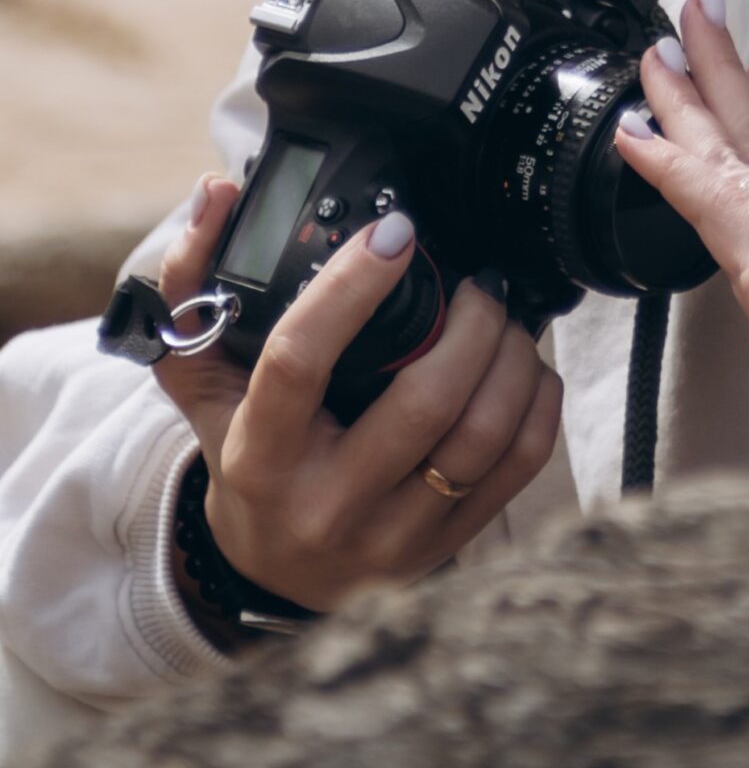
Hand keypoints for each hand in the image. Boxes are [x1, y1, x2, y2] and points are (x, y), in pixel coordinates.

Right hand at [152, 173, 563, 624]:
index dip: (351, 288)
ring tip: (508, 321)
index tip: (395, 233)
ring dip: (512, 360)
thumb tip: (214, 192)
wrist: (272, 575)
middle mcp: (325, 502)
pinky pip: (516, 470)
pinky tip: (527, 370)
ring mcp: (390, 536)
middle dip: (472, 322)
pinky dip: (536, 404)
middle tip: (481, 283)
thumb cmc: (247, 459)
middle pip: (423, 401)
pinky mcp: (443, 550)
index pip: (301, 361)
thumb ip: (192, 288)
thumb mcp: (203, 384)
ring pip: (481, 437)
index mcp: (260, 454)